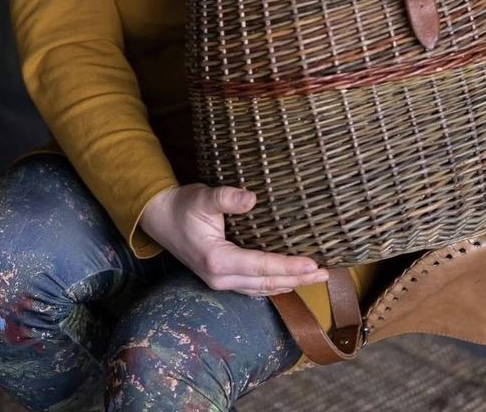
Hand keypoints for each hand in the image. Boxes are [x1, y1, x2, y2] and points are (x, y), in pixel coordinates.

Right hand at [139, 183, 329, 295]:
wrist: (160, 218)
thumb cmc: (183, 206)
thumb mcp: (203, 197)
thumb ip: (227, 198)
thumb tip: (251, 198)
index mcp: (218, 260)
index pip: (262, 266)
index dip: (289, 266)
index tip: (314, 264)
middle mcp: (220, 278)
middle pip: (267, 283)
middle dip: (298, 279)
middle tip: (326, 274)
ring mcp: (220, 282)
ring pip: (262, 289)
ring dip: (290, 284)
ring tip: (316, 278)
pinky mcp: (222, 278)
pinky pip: (254, 287)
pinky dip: (275, 284)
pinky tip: (289, 282)